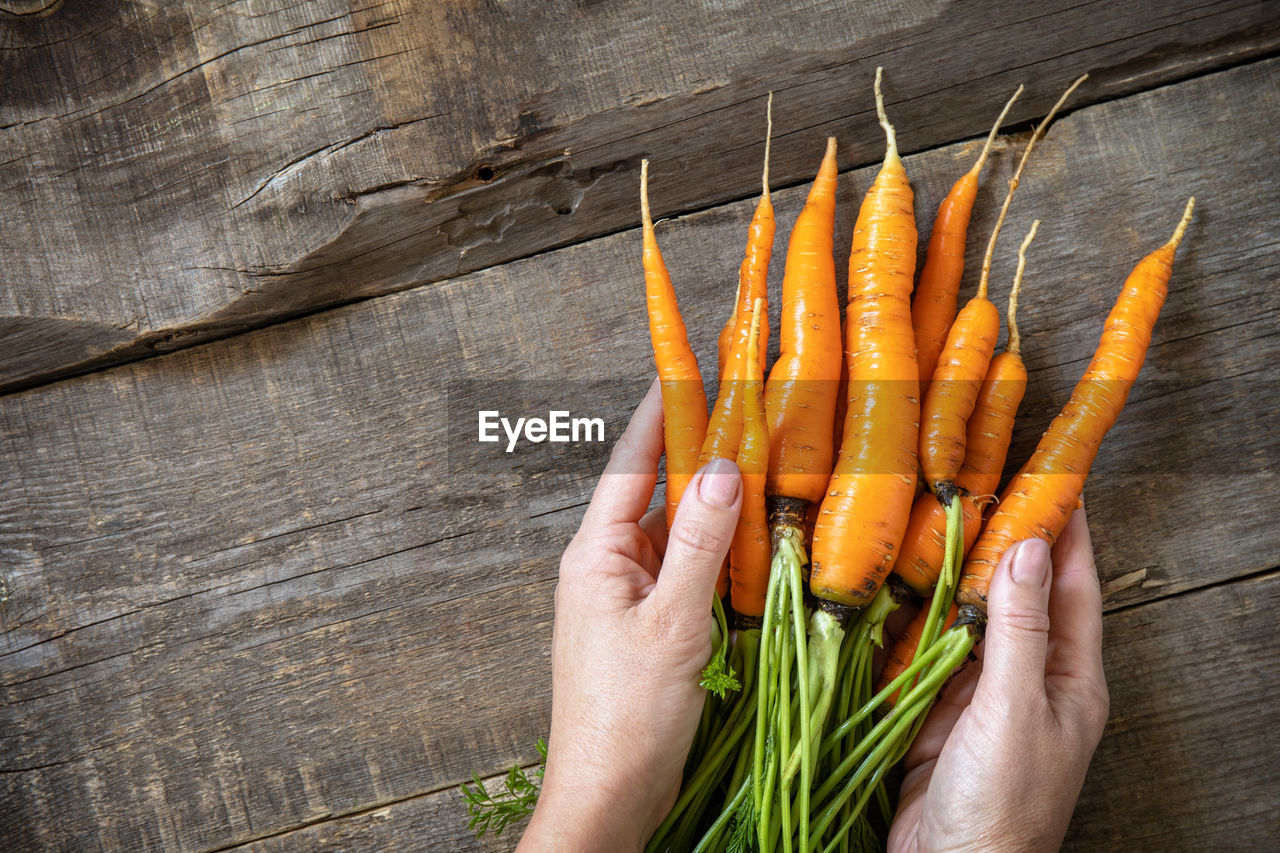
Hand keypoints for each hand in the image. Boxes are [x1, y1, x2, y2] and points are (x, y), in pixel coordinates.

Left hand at [519, 381, 741, 851]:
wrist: (608, 795)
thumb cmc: (629, 713)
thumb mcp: (673, 623)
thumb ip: (698, 543)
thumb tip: (723, 466)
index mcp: (596, 553)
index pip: (631, 462)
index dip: (659, 410)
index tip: (683, 362)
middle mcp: (606, 565)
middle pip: (654, 489)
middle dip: (695, 448)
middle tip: (741, 403)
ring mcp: (625, 596)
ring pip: (673, 530)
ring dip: (710, 501)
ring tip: (759, 458)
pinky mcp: (646, 625)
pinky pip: (682, 568)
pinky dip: (713, 548)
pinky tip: (749, 539)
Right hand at [887, 507, 1109, 852]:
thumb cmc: (1004, 801)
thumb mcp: (1016, 708)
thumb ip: (1019, 628)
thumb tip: (1028, 548)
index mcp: (1068, 678)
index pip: (1073, 585)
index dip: (1065, 530)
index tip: (1052, 476)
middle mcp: (1026, 677)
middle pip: (1015, 592)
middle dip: (998, 540)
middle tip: (974, 483)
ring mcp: (978, 692)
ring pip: (964, 615)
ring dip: (946, 572)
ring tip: (925, 516)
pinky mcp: (933, 706)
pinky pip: (922, 646)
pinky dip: (907, 613)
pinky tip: (888, 580)